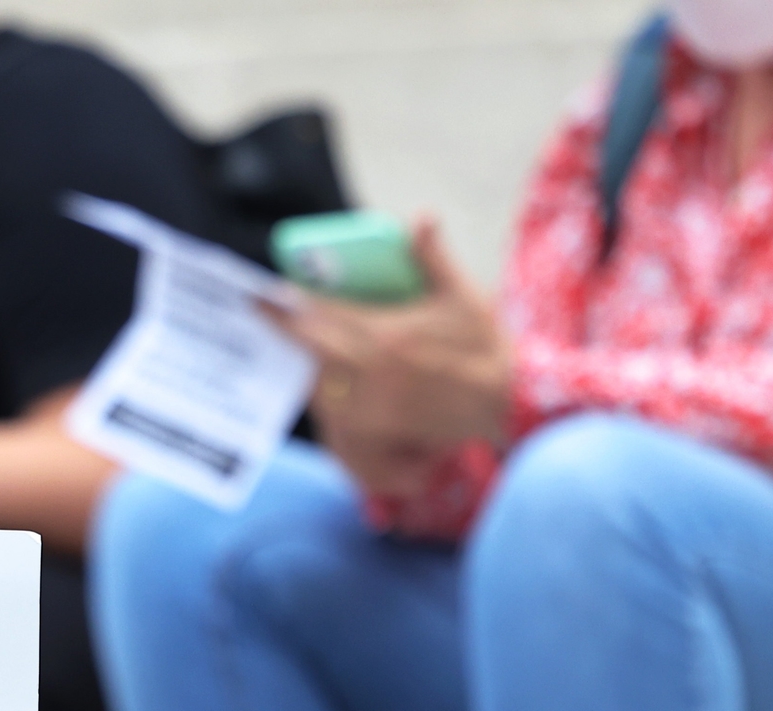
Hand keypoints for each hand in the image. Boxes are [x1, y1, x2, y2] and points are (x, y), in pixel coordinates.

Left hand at [269, 220, 513, 469]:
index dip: (288, 304)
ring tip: (291, 347)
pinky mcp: (378, 430)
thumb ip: (434, 258)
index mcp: (387, 333)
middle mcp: (372, 370)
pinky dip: (323, 397)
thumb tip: (421, 218)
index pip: (322, 313)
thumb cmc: (487, 348)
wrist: (507, 404)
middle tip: (266, 315)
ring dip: (303, 364)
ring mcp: (372, 405)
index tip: (265, 294)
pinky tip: (319, 383)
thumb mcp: (464, 296)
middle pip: (311, 348)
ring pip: (319, 383)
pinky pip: (336, 415)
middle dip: (286, 330)